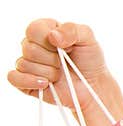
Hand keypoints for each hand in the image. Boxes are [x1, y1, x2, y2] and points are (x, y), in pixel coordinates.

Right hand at [7, 18, 122, 125]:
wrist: (94, 86)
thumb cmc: (90, 60)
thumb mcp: (88, 38)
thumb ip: (72, 29)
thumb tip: (52, 36)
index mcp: (43, 30)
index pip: (33, 30)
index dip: (50, 41)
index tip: (67, 48)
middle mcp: (32, 45)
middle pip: (29, 48)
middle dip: (52, 59)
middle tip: (65, 63)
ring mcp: (28, 63)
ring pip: (25, 64)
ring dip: (49, 73)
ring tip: (60, 74)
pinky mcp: (26, 82)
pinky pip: (14, 78)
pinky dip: (29, 81)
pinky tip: (46, 83)